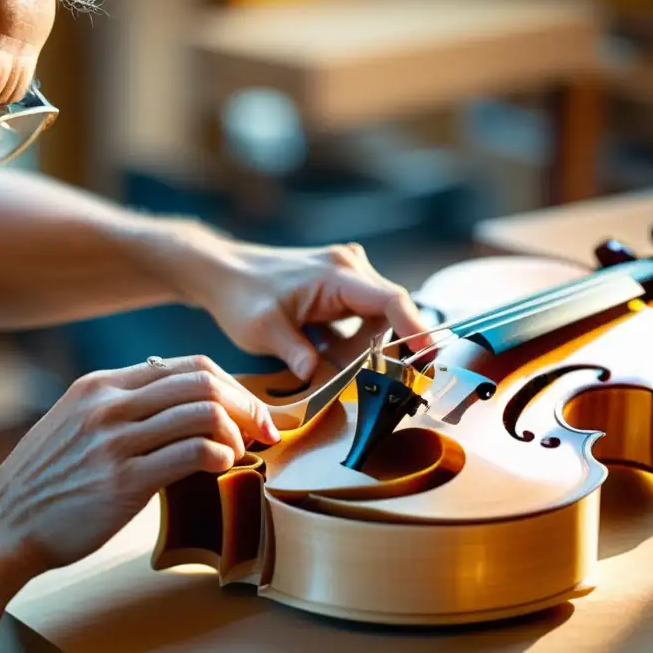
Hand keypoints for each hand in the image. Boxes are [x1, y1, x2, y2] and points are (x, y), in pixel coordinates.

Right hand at [0, 355, 281, 579]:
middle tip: (262, 430)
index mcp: (100, 385)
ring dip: (235, 431)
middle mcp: (108, 403)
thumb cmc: (45, 481)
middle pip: (201, 381)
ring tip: (239, 452)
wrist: (2, 524)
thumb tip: (177, 407)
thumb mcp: (74, 423)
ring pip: (201, 412)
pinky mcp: (122, 481)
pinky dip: (219, 456)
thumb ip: (120, 408)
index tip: (248, 410)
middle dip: (245, 403)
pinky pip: (191, 453)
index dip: (229, 385)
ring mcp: (114, 440)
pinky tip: (222, 468)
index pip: (184, 366)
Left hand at [169, 231, 433, 380]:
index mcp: (337, 274)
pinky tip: (329, 359)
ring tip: (336, 369)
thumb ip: (295, 352)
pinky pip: (361, 320)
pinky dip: (353, 344)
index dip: (416, 330)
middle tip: (377, 383)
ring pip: (376, 320)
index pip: (391, 301)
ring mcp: (346, 278)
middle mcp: (349, 269)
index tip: (431, 358)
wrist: (220, 272)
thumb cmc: (240, 296)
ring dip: (364, 350)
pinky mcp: (339, 291)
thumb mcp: (263, 329)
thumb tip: (317, 377)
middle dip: (388, 350)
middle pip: (390, 313)